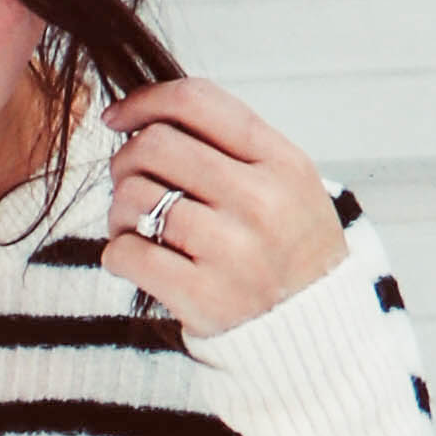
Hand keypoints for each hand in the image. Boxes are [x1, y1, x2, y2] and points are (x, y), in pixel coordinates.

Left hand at [98, 78, 348, 329]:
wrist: (318, 335)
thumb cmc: (290, 251)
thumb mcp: (288, 184)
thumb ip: (231, 146)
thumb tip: (144, 117)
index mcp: (282, 162)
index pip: (197, 101)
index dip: (145, 101)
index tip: (118, 117)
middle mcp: (260, 201)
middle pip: (155, 144)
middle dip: (126, 160)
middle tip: (131, 183)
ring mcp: (232, 250)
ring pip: (134, 197)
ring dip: (120, 211)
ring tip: (139, 227)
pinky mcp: (202, 296)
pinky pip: (126, 253)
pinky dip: (117, 253)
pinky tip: (136, 259)